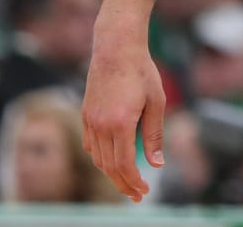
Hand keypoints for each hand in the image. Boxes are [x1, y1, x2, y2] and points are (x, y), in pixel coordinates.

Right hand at [81, 32, 165, 202]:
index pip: (124, 165)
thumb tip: (157, 164)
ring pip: (98, 159)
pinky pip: (91, 145)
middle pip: (109, 167)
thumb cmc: (141, 71)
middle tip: (137, 195)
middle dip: (123, 185)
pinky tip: (112, 160)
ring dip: (112, 174)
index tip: (143, 191)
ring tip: (127, 181)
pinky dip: (101, 158)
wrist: (116, 48)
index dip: (133, 182)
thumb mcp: (156, 101)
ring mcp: (90, 121)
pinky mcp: (85, 115)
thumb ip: (155, 134)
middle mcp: (101, 126)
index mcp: (121, 123)